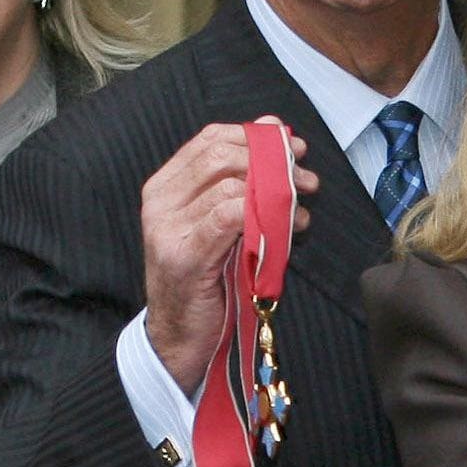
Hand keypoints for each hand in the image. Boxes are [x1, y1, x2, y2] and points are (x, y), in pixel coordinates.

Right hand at [142, 119, 317, 392]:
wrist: (180, 339)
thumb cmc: (207, 281)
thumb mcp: (222, 223)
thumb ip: (240, 180)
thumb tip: (272, 127)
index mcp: (164, 186)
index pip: (210, 139)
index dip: (257, 137)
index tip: (294, 147)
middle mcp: (160, 201)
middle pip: (221, 155)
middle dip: (273, 161)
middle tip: (306, 179)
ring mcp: (168, 227)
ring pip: (231, 185)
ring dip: (279, 193)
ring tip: (302, 210)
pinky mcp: (185, 254)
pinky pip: (231, 217)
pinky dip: (269, 217)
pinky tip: (291, 229)